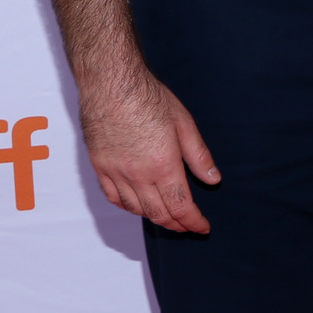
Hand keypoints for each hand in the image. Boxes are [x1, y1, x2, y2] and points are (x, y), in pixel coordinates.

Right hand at [82, 69, 219, 232]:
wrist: (111, 85)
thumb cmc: (148, 98)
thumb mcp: (184, 123)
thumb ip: (199, 156)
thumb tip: (213, 179)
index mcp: (162, 165)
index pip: (181, 206)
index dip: (193, 222)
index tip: (202, 227)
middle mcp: (137, 175)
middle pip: (158, 213)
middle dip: (177, 225)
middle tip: (188, 226)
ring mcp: (115, 173)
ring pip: (136, 209)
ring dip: (154, 218)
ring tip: (168, 218)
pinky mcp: (100, 167)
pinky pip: (113, 198)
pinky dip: (128, 207)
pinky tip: (137, 206)